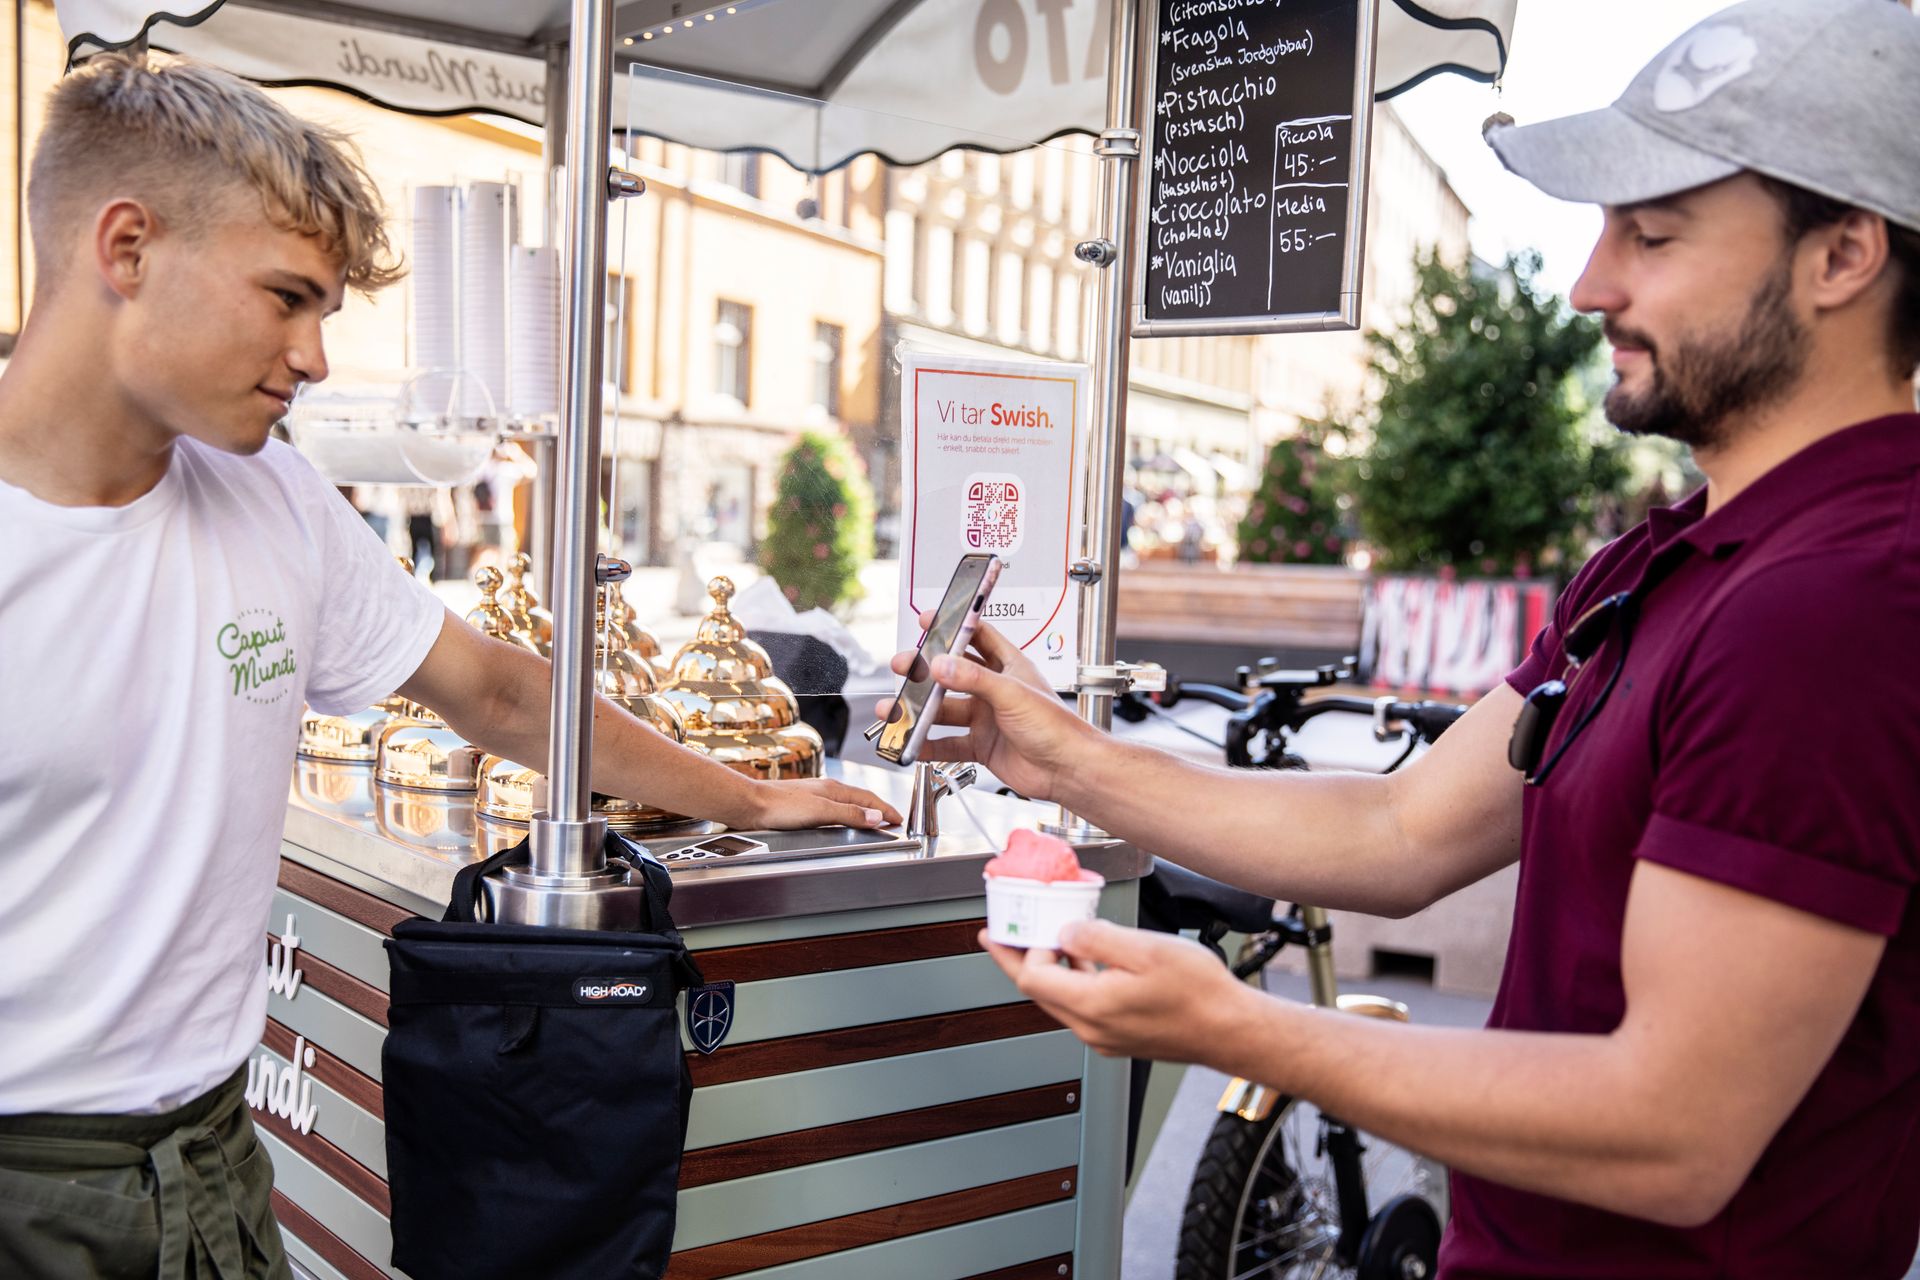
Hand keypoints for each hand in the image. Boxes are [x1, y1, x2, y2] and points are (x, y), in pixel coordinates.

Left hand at [736, 777, 902, 829]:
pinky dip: (846, 815)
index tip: (897, 818)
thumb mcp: (820, 812)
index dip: (885, 809)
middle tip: (891, 819)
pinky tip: (840, 821)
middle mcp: (825, 790)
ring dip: (862, 811)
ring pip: (846, 803)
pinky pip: (834, 809)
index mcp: (833, 789)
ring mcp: (813, 797)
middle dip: (878, 808)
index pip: (868, 799)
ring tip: (872, 820)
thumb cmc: (779, 806)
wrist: (750, 805)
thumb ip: (849, 814)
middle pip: (860, 798)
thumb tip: (875, 816)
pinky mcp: (802, 806)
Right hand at [876, 613, 1098, 802]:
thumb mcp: (1012, 694)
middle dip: (925, 671)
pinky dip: (929, 745)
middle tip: (903, 668)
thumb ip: (975, 678)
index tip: (928, 620)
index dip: (953, 626)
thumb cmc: (1057, 728)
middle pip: (952, 674)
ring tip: (896, 711)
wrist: (1067, 771)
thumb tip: (941, 664)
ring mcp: (987, 719)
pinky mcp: (982, 746)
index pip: (977, 636)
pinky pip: (949, 744)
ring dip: (920, 711)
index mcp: (1009, 666)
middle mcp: (995, 690)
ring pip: (945, 710)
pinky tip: (913, 743)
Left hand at [982, 919, 1265, 1064]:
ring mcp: (1105, 1037)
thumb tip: (1067, 932)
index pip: (1032, 978)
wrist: (1232, 1030)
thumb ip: (1097, 939)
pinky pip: (1082, 1008)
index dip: (1023, 948)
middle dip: (1019, 959)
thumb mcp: (1145, 949)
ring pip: (1060, 1001)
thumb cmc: (1200, 993)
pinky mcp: (1119, 1038)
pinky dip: (1073, 983)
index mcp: (1092, 1007)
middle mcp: (1092, 1029)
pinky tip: (1085, 962)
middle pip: (1039, 992)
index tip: (1020, 924)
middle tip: (1003, 935)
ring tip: (1046, 940)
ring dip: (1049, 970)